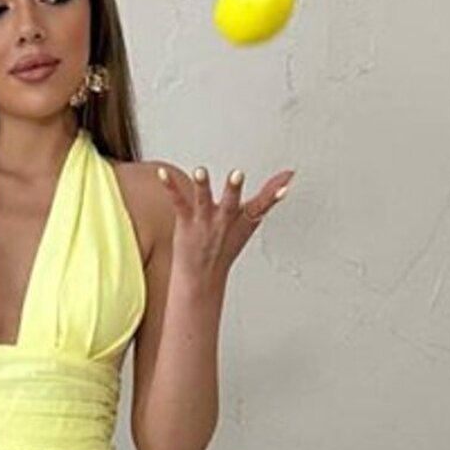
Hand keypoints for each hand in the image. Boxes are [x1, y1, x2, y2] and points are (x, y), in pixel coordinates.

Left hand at [158, 162, 294, 288]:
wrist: (201, 278)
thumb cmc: (225, 245)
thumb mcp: (251, 221)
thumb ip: (267, 196)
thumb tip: (287, 177)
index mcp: (243, 219)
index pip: (261, 206)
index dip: (274, 195)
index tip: (286, 184)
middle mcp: (224, 220)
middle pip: (231, 203)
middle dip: (234, 190)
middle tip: (237, 175)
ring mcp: (205, 221)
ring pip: (204, 201)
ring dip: (202, 187)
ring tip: (200, 172)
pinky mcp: (186, 223)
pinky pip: (178, 202)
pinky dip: (170, 187)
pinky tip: (162, 174)